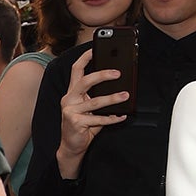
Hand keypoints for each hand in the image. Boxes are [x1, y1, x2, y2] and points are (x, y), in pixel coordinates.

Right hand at [56, 49, 127, 178]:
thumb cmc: (83, 125)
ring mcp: (71, 111)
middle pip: (84, 82)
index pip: (76, 70)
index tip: (95, 49)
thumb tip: (121, 88)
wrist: (72, 146)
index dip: (84, 58)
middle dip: (101, 75)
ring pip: (94, 101)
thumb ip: (99, 98)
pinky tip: (121, 116)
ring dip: (112, 98)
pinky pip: (98, 119)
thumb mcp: (91, 109)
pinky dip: (112, 118)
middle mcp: (69, 99)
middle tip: (118, 73)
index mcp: (72, 92)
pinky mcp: (76, 122)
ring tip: (126, 95)